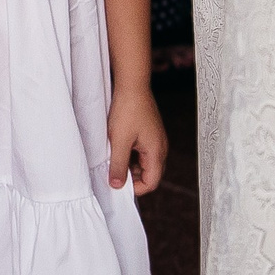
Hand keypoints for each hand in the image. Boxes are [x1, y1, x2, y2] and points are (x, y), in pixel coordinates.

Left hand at [107, 80, 168, 197]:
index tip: (117, 184)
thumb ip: (118, 165)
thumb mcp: (119, 141)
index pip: (152, 182)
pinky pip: (142, 152)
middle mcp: (160, 148)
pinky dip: (130, 155)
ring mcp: (155, 140)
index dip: (135, 188)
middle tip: (113, 172)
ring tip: (113, 159)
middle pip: (149, 174)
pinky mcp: (149, 133)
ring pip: (144, 163)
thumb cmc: (128, 110)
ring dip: (130, 165)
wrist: (132, 85)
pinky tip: (117, 148)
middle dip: (132, 177)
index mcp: (157, 152)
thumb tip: (117, 185)